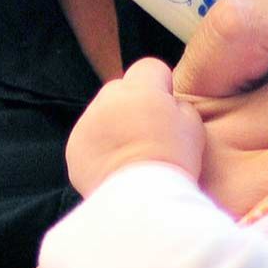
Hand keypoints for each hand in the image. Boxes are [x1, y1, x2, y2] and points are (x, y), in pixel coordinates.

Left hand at [67, 58, 204, 196]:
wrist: (142, 200)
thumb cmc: (174, 162)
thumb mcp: (193, 127)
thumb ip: (179, 106)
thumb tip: (169, 105)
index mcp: (140, 90)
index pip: (150, 67)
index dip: (162, 85)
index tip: (167, 105)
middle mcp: (108, 99)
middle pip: (122, 88)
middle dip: (134, 103)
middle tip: (149, 132)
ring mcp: (87, 123)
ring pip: (103, 112)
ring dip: (115, 124)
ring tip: (133, 152)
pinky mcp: (74, 147)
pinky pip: (89, 138)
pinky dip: (100, 147)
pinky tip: (117, 165)